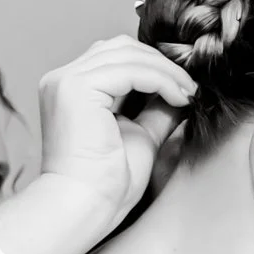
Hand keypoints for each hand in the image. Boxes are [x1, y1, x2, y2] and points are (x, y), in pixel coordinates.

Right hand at [36, 36, 196, 231]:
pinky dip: (159, 79)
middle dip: (160, 63)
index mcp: (72, 90)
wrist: (84, 206)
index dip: (153, 66)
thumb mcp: (140, 136)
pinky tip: (178, 97)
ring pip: (128, 54)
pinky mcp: (76, 87)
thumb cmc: (106, 184)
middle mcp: (63, 79)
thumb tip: (181, 90)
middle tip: (190, 87)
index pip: (116, 57)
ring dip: (165, 71)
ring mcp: (66, 80)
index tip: (185, 88)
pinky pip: (130, 70)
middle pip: (120, 47)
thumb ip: (155, 110)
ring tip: (188, 93)